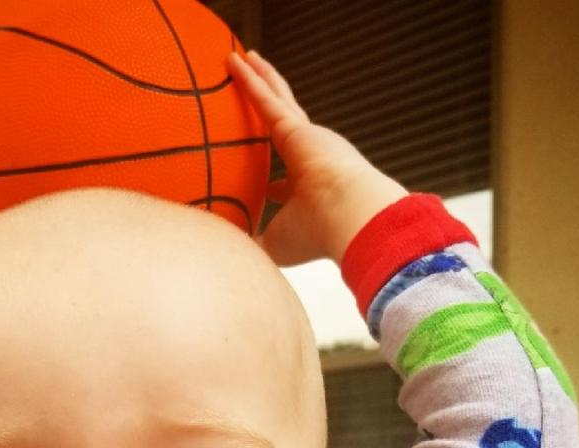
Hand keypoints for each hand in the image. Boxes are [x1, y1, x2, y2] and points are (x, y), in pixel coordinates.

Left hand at [227, 51, 406, 265]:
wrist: (346, 218)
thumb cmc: (313, 237)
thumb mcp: (274, 245)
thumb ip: (253, 246)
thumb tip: (232, 257)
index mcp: (307, 196)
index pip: (288, 188)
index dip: (276, 187)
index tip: (266, 188)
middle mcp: (309, 163)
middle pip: (283, 132)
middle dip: (270, 114)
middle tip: (255, 96)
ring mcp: (305, 140)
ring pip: (277, 103)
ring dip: (260, 82)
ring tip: (244, 60)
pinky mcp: (296, 127)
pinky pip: (267, 99)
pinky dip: (251, 80)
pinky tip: (236, 61)